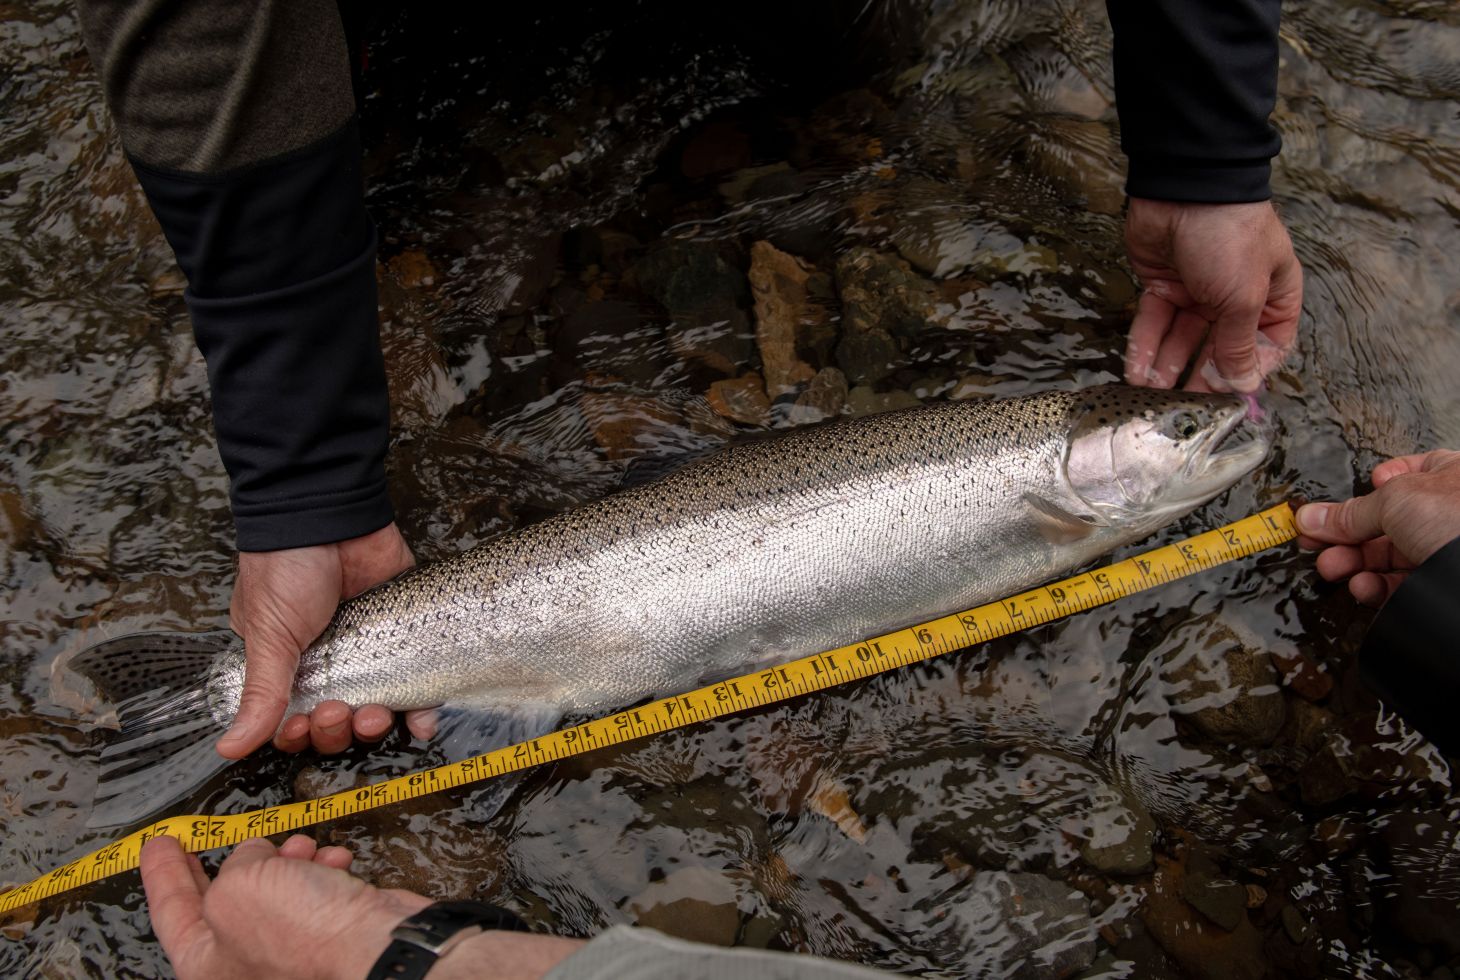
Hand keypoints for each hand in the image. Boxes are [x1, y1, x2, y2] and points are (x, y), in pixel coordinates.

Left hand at [141, 834, 428, 979]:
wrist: (374, 946)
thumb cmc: (301, 931)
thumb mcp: (239, 885)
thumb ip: (233, 864)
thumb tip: (257, 856)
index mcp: (206, 966)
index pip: (171, 912)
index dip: (162, 872)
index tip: (158, 842)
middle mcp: (243, 967)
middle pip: (225, 902)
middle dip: (234, 861)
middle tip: (218, 834)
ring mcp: (287, 955)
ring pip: (275, 891)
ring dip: (288, 859)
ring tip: (302, 846)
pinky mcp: (326, 939)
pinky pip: (314, 896)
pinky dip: (322, 872)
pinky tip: (334, 861)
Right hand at [222, 521, 434, 757]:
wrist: (332, 515)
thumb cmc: (287, 567)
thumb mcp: (268, 634)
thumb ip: (261, 692)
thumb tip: (231, 746)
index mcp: (287, 665)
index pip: (295, 720)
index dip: (301, 733)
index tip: (304, 725)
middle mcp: (329, 664)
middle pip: (337, 724)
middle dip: (337, 730)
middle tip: (338, 712)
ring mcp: (371, 652)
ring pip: (377, 712)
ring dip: (375, 725)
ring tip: (373, 714)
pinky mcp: (405, 637)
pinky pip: (418, 685)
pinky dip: (421, 710)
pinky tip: (421, 720)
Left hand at [1123, 198, 1302, 393]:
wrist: (1184, 189)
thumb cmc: (1230, 236)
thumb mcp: (1244, 296)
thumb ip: (1239, 344)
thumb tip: (1242, 383)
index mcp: (1273, 296)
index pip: (1266, 347)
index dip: (1247, 374)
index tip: (1228, 399)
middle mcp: (1237, 295)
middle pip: (1219, 347)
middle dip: (1200, 377)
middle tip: (1183, 407)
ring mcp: (1198, 290)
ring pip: (1182, 339)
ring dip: (1167, 367)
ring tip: (1152, 397)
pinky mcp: (1163, 284)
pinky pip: (1154, 323)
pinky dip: (1145, 347)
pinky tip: (1136, 372)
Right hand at [1296, 450, 1459, 605]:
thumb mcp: (1394, 500)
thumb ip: (1350, 512)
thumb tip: (1311, 517)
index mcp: (1448, 477)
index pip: (1401, 477)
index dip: (1368, 489)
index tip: (1337, 506)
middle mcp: (1448, 513)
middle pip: (1385, 522)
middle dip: (1346, 535)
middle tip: (1316, 542)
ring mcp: (1446, 551)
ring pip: (1389, 557)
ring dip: (1354, 562)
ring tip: (1332, 567)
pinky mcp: (1441, 586)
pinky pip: (1402, 585)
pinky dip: (1376, 587)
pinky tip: (1362, 586)